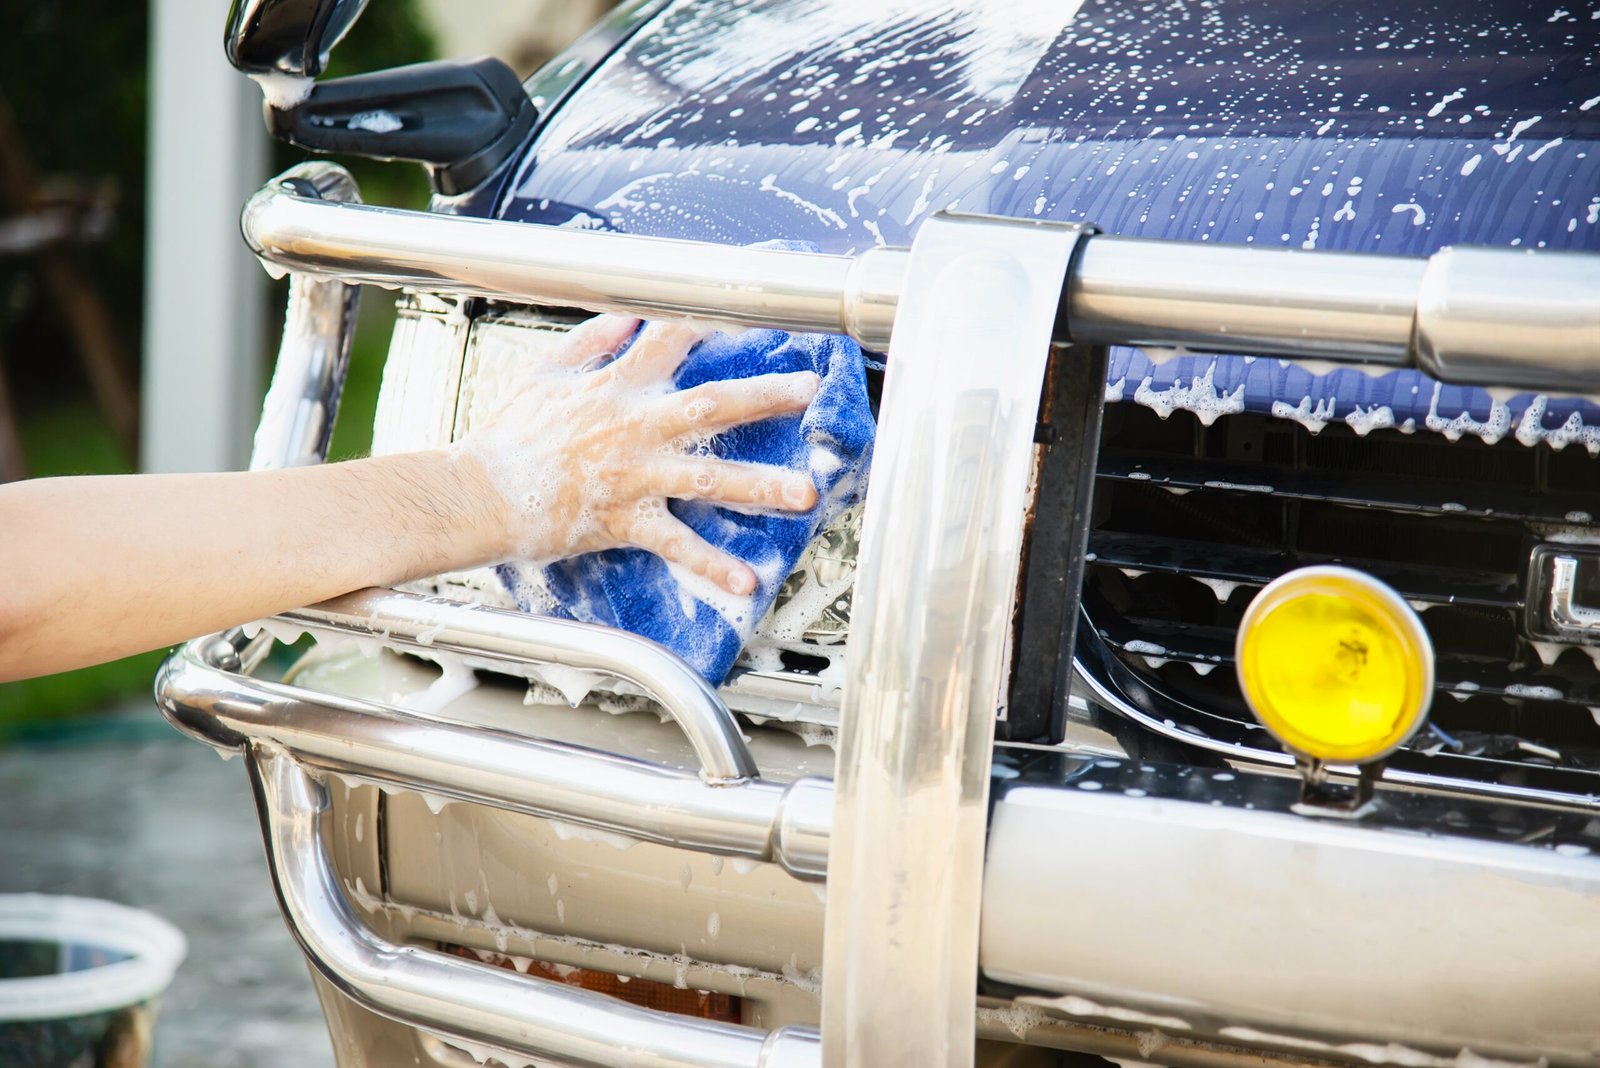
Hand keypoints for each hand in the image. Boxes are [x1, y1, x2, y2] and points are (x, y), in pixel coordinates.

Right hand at [455, 315, 819, 594]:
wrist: (477, 494)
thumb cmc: (507, 435)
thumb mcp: (542, 373)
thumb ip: (589, 341)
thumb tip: (627, 315)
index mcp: (615, 386)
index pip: (670, 339)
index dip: (713, 320)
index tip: (756, 309)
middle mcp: (633, 427)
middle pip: (711, 405)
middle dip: (764, 397)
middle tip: (810, 390)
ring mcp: (633, 476)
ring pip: (708, 479)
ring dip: (761, 485)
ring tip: (806, 492)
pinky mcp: (624, 520)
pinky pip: (676, 545)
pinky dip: (711, 564)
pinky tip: (746, 580)